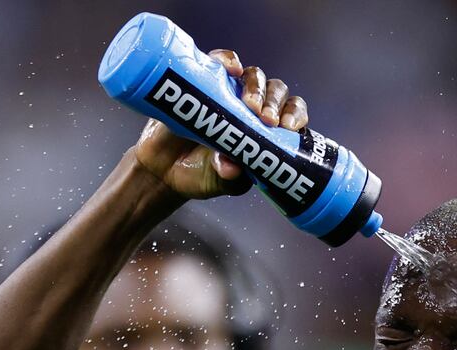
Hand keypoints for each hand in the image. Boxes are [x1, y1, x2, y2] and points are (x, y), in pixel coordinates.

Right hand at [132, 49, 309, 199]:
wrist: (161, 169)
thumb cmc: (201, 175)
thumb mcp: (220, 182)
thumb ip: (230, 178)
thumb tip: (231, 167)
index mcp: (266, 131)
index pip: (291, 115)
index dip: (295, 116)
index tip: (289, 128)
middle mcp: (252, 108)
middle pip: (276, 92)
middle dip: (275, 103)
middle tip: (267, 120)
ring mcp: (229, 92)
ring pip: (254, 76)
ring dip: (256, 86)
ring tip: (249, 104)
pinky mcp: (204, 80)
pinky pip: (221, 62)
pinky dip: (228, 60)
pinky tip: (232, 68)